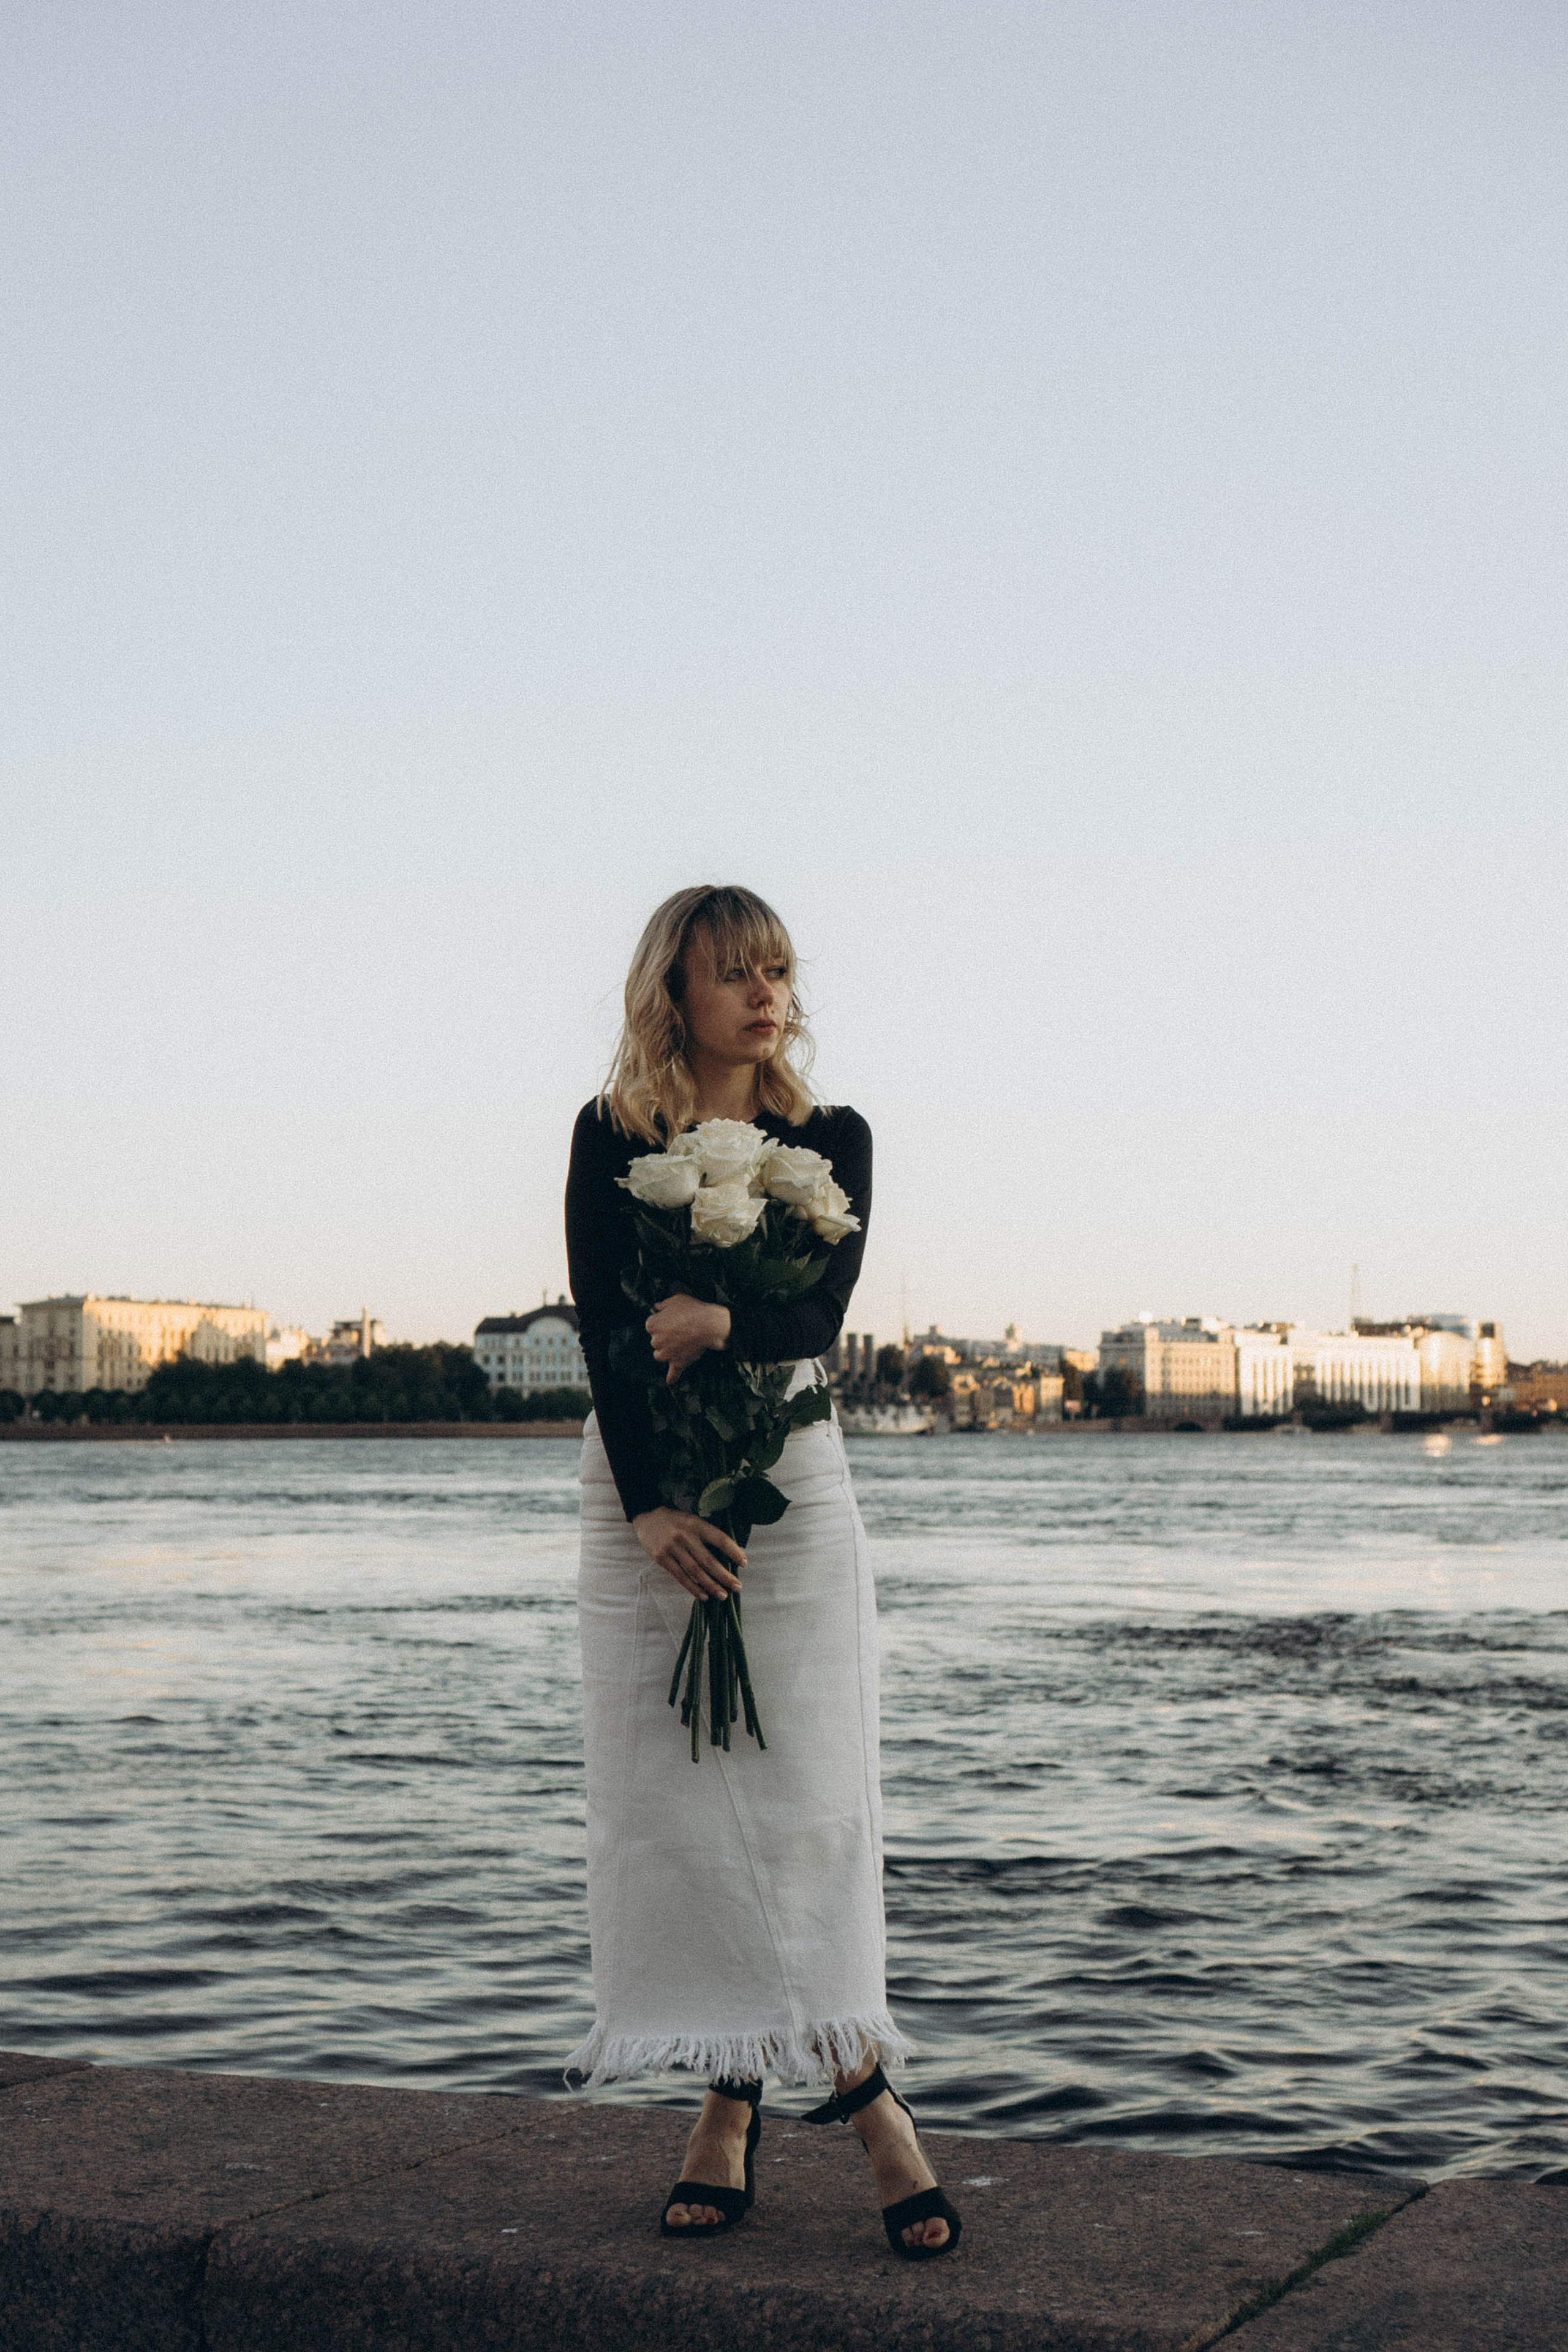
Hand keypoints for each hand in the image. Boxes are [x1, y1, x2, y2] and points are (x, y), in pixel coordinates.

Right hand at [632, 1507, 746, 1598]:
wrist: (647, 1517)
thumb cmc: (675, 1521)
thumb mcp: (692, 1520)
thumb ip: (707, 1534)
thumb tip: (729, 1555)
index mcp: (695, 1524)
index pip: (719, 1538)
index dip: (733, 1551)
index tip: (744, 1563)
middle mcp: (684, 1536)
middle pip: (708, 1560)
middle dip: (724, 1575)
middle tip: (737, 1587)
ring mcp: (671, 1548)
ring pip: (695, 1571)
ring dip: (711, 1585)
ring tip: (723, 1595)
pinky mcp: (661, 1558)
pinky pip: (680, 1577)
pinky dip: (693, 1588)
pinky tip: (703, 1596)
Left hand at [646, 1293, 731, 1384]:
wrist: (708, 1324)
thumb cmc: (692, 1310)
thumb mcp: (676, 1299)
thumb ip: (664, 1304)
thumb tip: (657, 1306)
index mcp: (652, 1324)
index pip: (651, 1325)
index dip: (663, 1322)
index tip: (672, 1320)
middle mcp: (655, 1341)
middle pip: (656, 1341)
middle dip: (665, 1337)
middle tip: (680, 1330)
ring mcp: (666, 1353)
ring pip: (661, 1355)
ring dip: (667, 1352)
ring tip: (680, 1344)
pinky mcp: (678, 1362)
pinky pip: (673, 1373)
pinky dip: (672, 1377)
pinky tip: (670, 1382)